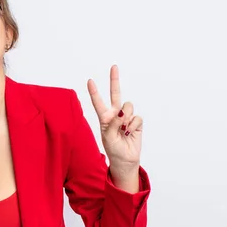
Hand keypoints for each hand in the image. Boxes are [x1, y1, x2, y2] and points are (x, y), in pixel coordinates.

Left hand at [87, 65, 142, 179]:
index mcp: (104, 117)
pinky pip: (136, 117)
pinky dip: (133, 126)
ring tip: (123, 131)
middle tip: (114, 67)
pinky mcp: (136, 122)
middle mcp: (115, 114)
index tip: (90, 80)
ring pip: (128, 107)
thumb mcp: (107, 137)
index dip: (94, 92)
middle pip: (115, 94)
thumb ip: (112, 124)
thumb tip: (121, 113)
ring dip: (125, 119)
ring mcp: (126, 117)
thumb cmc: (113, 149)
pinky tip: (129, 133)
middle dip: (114, 80)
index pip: (98, 102)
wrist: (125, 159)